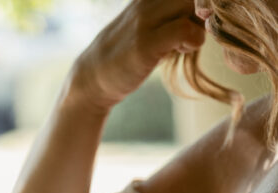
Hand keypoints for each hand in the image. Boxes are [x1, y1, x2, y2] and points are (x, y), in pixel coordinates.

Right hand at [72, 0, 205, 111]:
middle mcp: (150, 0)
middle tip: (196, 31)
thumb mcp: (152, 23)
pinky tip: (182, 50)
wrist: (93, 77)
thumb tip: (209, 14)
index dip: (204, 4)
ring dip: (201, 26)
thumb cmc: (129, 52)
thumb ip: (175, 13)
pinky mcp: (145, 42)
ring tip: (185, 42)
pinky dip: (194, 41)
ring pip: (196, 5)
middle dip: (207, 11)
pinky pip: (184, 29)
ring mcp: (146, 19)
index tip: (199, 20)